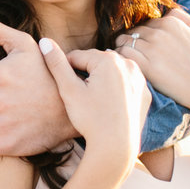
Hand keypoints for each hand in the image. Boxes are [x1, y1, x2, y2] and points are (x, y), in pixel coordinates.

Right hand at [40, 39, 147, 169]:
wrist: (116, 147)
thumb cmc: (90, 119)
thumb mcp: (69, 90)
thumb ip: (57, 63)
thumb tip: (44, 41)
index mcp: (108, 60)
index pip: (78, 57)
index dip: (66, 71)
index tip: (64, 87)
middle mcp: (128, 64)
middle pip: (96, 63)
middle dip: (85, 74)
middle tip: (79, 95)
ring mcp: (139, 78)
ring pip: (112, 73)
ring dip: (101, 80)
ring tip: (93, 100)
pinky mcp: (145, 92)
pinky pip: (126, 85)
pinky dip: (117, 90)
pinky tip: (109, 104)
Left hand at [116, 9, 189, 114]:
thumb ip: (184, 17)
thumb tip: (168, 11)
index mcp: (173, 22)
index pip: (147, 22)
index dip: (145, 35)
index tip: (145, 46)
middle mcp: (161, 32)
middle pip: (134, 30)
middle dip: (133, 41)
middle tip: (136, 55)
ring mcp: (153, 48)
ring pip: (124, 40)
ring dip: (123, 48)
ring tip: (127, 60)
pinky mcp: (148, 66)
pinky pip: (124, 53)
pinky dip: (121, 57)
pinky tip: (126, 65)